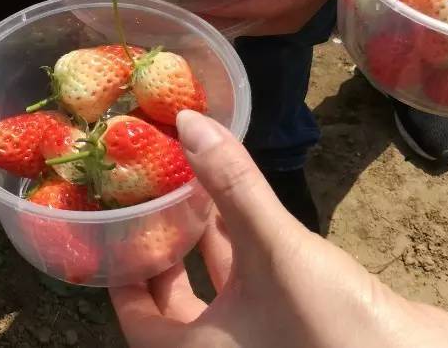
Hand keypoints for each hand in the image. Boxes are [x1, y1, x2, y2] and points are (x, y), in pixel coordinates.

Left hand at [111, 111, 447, 347]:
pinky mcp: (301, 329)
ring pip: (221, 293)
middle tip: (158, 195)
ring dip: (211, 245)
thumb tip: (192, 121)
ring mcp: (263, 341)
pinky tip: (253, 213)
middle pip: (176, 304)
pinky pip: (259, 291)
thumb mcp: (273, 249)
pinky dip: (250, 254)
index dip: (123, 271)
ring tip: (199, 189)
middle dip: (168, 250)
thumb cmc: (329, 327)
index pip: (136, 316)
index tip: (118, 222)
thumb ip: (233, 186)